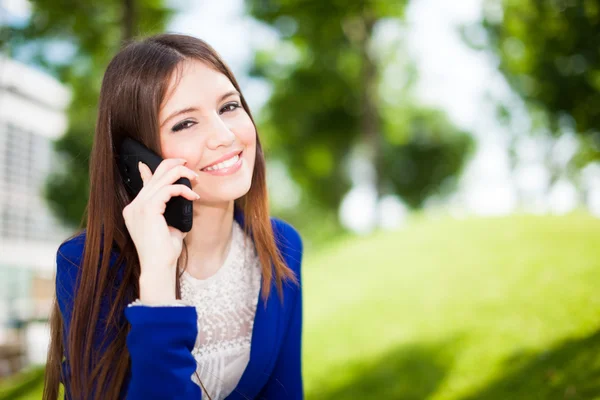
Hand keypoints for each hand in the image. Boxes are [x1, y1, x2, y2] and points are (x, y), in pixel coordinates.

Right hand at [122, 158, 198, 301]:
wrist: (158, 267)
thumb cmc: (165, 251)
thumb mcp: (169, 225)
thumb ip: (170, 210)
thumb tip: (181, 196)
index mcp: (135, 209)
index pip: (146, 181)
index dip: (160, 168)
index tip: (177, 163)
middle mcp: (133, 206)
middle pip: (155, 174)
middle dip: (175, 166)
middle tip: (191, 168)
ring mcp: (138, 207)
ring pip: (162, 178)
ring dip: (182, 176)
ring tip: (196, 181)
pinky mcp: (148, 209)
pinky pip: (168, 189)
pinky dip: (183, 189)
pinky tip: (193, 196)